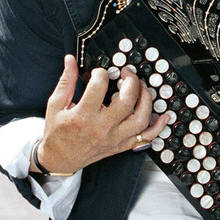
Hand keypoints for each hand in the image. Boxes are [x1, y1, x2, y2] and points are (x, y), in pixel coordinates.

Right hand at [31, 55, 167, 174]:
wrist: (59, 160)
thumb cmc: (58, 132)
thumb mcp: (56, 105)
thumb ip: (66, 81)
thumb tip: (71, 60)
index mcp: (83, 116)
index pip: (99, 87)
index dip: (101, 73)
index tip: (99, 73)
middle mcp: (102, 128)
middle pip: (127, 101)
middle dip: (131, 82)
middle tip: (127, 74)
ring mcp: (114, 138)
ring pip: (140, 119)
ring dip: (146, 99)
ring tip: (141, 87)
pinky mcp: (121, 146)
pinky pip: (145, 138)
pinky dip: (157, 127)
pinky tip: (164, 115)